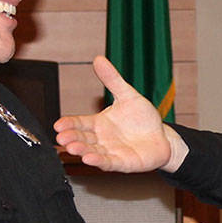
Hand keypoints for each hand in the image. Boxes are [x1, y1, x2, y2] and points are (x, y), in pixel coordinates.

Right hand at [53, 56, 183, 171]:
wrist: (162, 136)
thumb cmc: (143, 119)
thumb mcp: (128, 95)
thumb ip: (113, 80)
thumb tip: (99, 59)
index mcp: (99, 123)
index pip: (79, 123)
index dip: (69, 124)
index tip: (59, 124)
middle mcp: (102, 139)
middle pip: (83, 139)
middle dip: (72, 138)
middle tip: (61, 138)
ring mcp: (111, 152)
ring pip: (93, 151)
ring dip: (82, 150)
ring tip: (73, 148)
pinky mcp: (123, 163)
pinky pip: (109, 162)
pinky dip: (99, 161)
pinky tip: (90, 159)